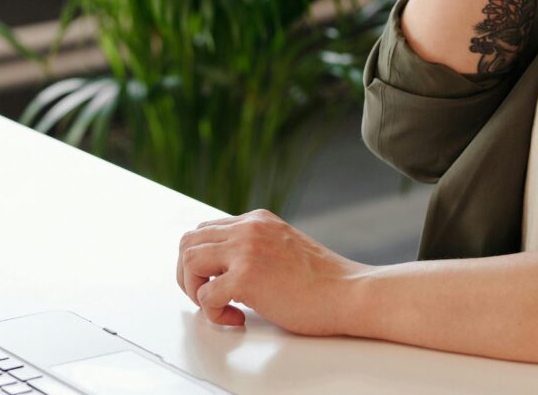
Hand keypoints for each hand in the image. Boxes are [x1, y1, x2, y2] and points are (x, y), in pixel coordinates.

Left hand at [176, 209, 369, 334]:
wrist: (349, 293)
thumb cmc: (322, 281)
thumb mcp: (282, 247)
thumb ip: (254, 248)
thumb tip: (222, 268)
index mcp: (256, 220)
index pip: (204, 230)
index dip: (200, 261)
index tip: (212, 282)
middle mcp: (248, 228)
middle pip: (188, 242)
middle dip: (189, 274)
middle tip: (207, 296)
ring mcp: (246, 250)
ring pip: (188, 262)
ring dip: (195, 290)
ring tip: (220, 306)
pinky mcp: (247, 277)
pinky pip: (205, 295)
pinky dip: (214, 313)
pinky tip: (237, 317)